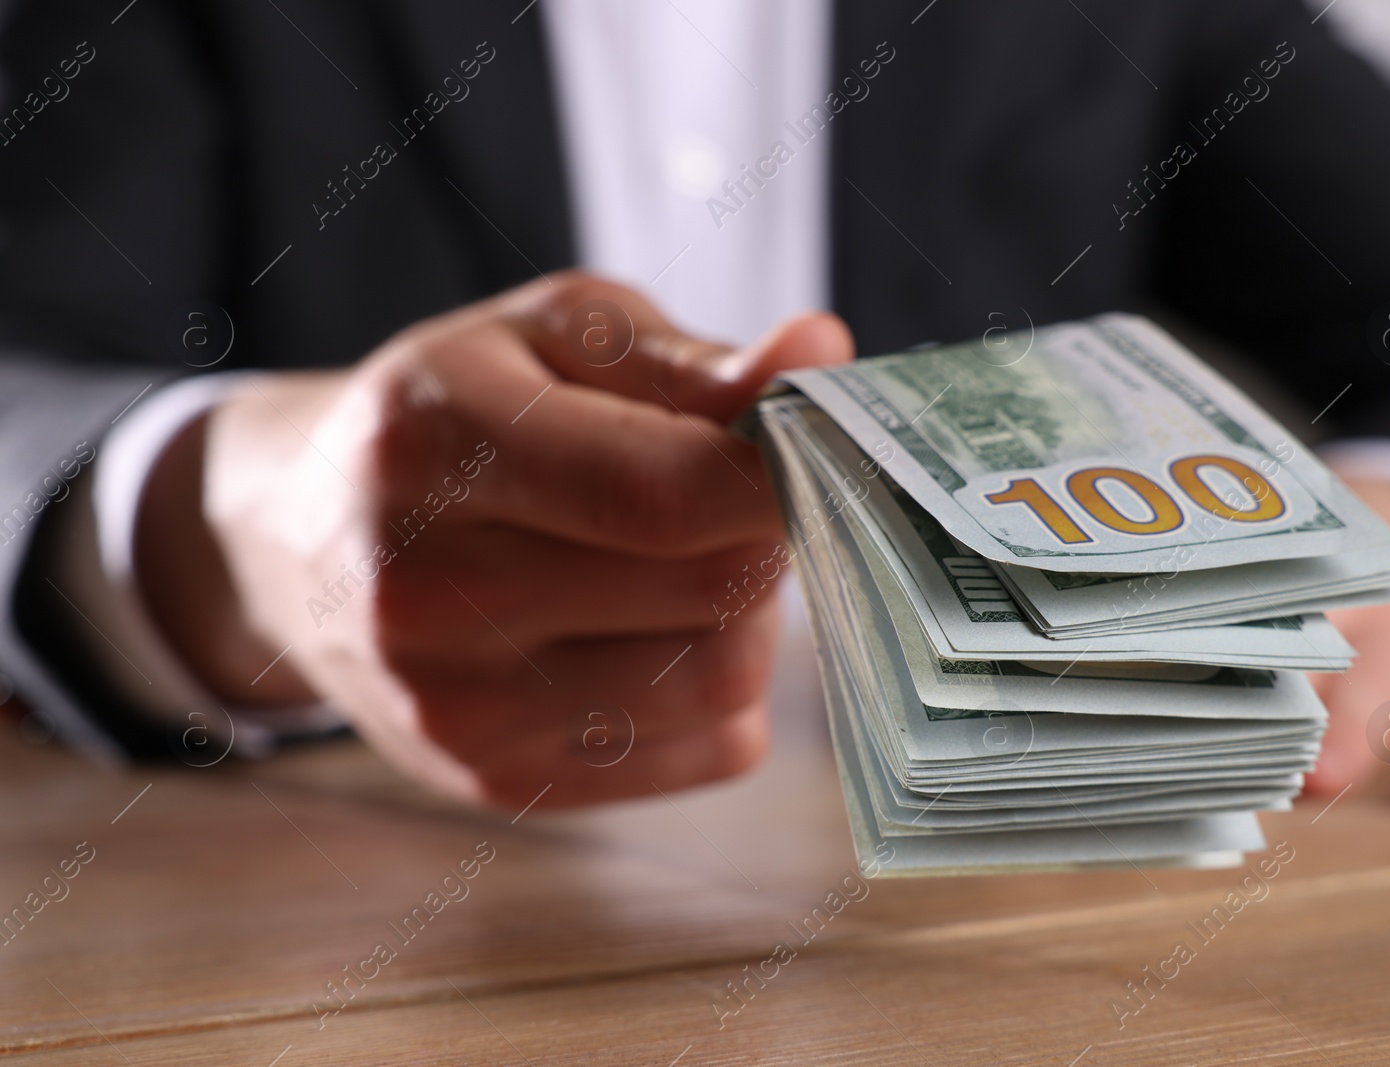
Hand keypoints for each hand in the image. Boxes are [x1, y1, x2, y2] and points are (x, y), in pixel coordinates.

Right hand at [133, 272, 853, 806]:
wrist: (299, 542)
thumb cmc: (448, 414)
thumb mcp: (549, 338)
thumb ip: (690, 361)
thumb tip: (822, 355)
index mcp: (432, 447)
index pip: (657, 495)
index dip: (778, 478)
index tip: (820, 451)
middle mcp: (424, 595)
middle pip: (708, 593)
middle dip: (766, 536)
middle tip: (745, 496)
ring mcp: (455, 709)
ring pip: (719, 684)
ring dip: (750, 616)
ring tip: (699, 560)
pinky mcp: (496, 782)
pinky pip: (705, 751)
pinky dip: (722, 689)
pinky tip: (663, 630)